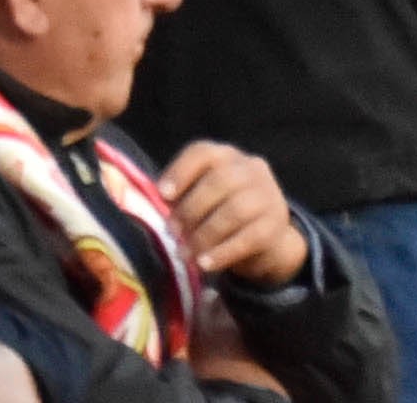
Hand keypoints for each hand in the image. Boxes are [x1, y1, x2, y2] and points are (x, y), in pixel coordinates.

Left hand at [161, 143, 308, 285]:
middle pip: (220, 180)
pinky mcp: (275, 225)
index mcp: (226, 157)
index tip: (163, 195)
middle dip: (190, 210)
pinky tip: (205, 264)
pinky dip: (222, 253)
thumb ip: (175, 199)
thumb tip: (141, 206)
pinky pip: (248, 238)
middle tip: (172, 233)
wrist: (265, 237)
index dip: (181, 171)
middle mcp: (250, 169)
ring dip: (204, 235)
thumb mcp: (199, 199)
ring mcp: (268, 194)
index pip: (203, 153)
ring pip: (235, 210)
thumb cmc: (217, 215)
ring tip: (185, 254)